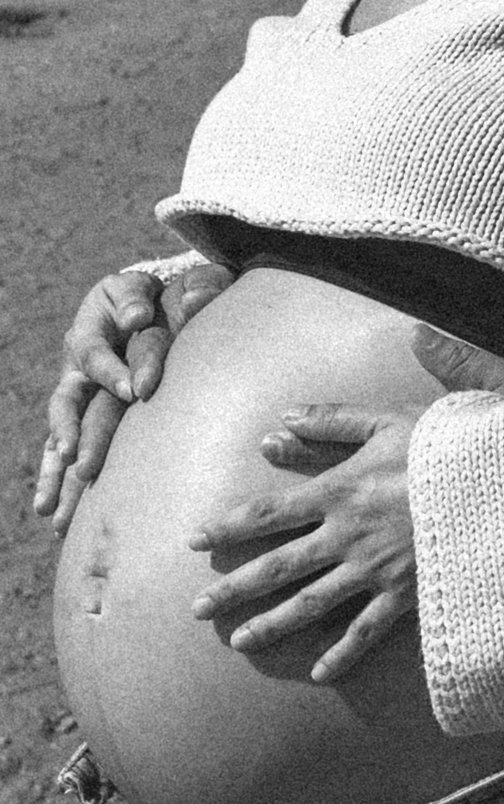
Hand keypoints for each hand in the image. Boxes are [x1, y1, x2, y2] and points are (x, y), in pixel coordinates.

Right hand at [35, 262, 234, 534]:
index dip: (112, 371)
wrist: (139, 303)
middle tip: (76, 458)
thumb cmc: (152, 295)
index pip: (94, 351)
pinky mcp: (83, 418)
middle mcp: (76, 366)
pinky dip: (59, 483)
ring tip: (51, 508)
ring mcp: (77, 395)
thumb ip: (147, 294)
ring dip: (56, 471)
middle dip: (71, 431)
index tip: (136, 391)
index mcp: (90, 329)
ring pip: (59, 435)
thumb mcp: (150, 285)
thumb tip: (141, 315)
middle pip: (67, 401)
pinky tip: (55, 518)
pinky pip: (66, 452)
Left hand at [190, 405, 420, 682]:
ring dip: (272, 624)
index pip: (268, 513)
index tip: (193, 540)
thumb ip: (330, 420)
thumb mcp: (385, 420)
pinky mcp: (405, 594)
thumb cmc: (444, 446)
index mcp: (338, 491)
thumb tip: (280, 421)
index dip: (228, 526)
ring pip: (311, 604)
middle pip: (277, 567)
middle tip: (198, 609)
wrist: (498, 484)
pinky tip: (319, 673)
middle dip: (234, 588)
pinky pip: (366, 630)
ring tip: (240, 642)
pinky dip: (342, 653)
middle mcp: (347, 536)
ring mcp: (374, 570)